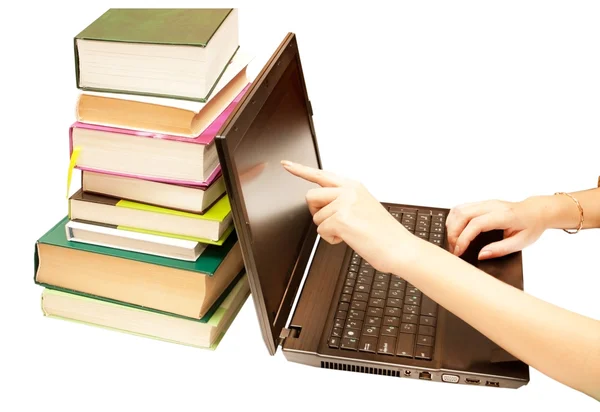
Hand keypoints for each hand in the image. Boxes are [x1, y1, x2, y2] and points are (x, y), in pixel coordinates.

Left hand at [281, 160, 416, 273]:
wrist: (399, 248)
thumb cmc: (383, 233)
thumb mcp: (363, 207)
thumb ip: (342, 200)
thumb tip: (321, 204)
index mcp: (353, 186)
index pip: (321, 174)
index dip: (300, 169)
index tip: (285, 163)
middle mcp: (348, 190)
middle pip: (311, 196)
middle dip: (317, 212)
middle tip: (333, 222)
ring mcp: (344, 203)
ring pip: (316, 217)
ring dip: (328, 229)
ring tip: (350, 231)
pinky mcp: (341, 219)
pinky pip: (321, 231)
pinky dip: (332, 240)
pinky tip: (349, 238)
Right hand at [446, 197, 547, 259]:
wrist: (536, 211)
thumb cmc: (531, 226)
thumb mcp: (521, 243)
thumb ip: (500, 250)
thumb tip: (481, 255)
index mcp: (504, 215)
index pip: (476, 224)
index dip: (464, 238)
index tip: (459, 251)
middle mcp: (492, 205)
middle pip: (463, 214)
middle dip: (453, 234)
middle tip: (454, 249)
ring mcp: (485, 202)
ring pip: (459, 209)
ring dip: (451, 226)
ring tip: (454, 241)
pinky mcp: (481, 203)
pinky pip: (461, 208)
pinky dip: (454, 220)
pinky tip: (456, 231)